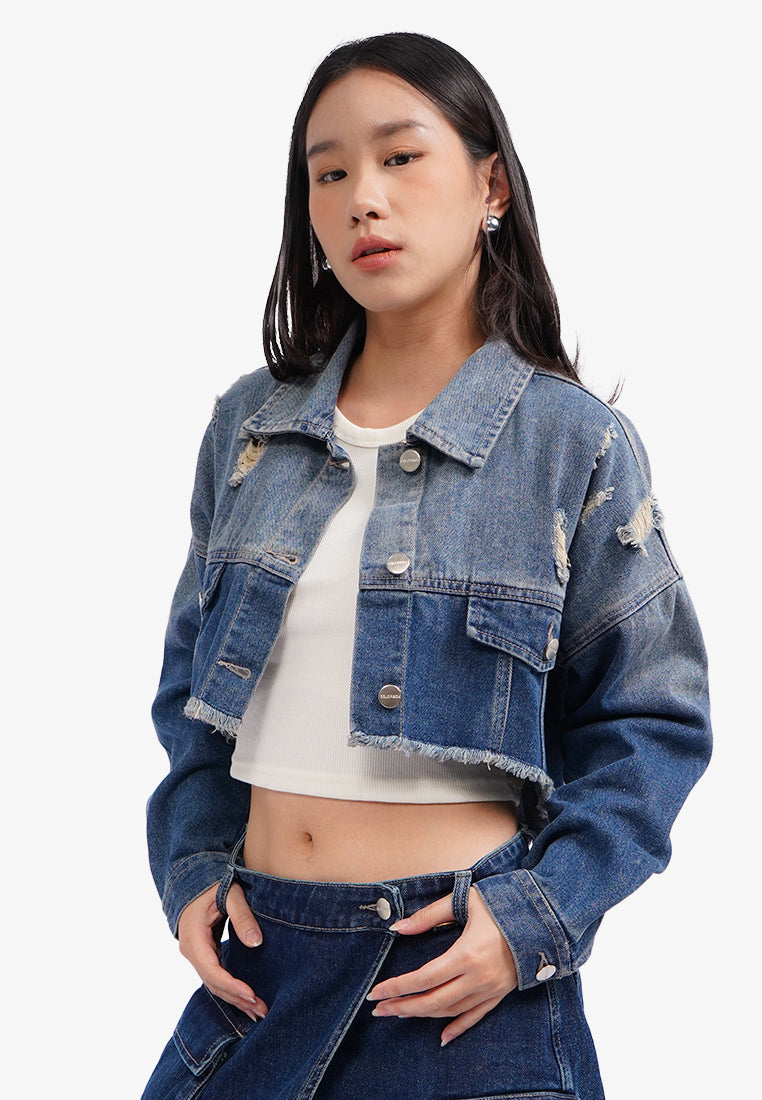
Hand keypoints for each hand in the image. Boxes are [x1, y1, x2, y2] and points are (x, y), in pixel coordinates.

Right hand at [177, 882, 267, 1021]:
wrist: (194, 880)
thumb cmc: (213, 884)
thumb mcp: (230, 894)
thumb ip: (242, 916)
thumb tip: (256, 943)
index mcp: (193, 937)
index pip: (211, 970)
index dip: (231, 985)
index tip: (251, 995)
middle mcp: (191, 950)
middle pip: (213, 983)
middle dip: (237, 998)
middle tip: (262, 1010)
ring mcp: (196, 954)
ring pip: (214, 983)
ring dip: (235, 998)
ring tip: (259, 1011)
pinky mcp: (204, 954)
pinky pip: (216, 976)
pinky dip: (231, 988)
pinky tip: (247, 998)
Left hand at [367, 887, 516, 1045]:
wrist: (544, 915)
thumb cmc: (503, 903)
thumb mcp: (465, 901)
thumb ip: (429, 916)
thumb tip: (399, 928)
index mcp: (467, 954)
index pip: (424, 978)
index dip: (397, 987)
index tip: (375, 992)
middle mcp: (479, 977)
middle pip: (433, 1001)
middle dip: (403, 1006)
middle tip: (379, 1009)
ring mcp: (491, 988)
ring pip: (451, 1010)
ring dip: (423, 1015)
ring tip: (399, 1013)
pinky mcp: (501, 993)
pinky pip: (476, 1016)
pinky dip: (458, 1028)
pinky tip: (442, 1038)